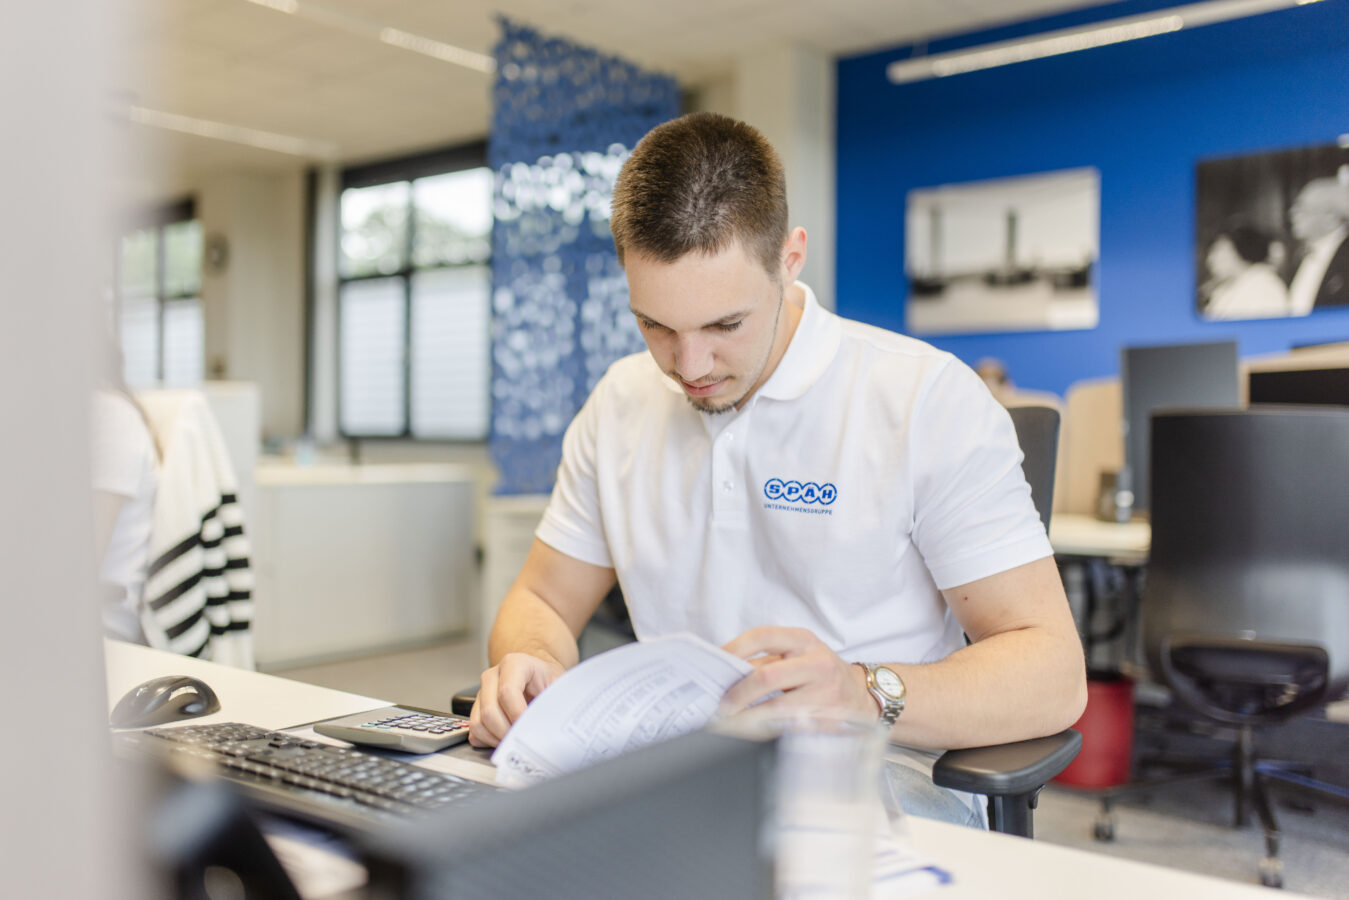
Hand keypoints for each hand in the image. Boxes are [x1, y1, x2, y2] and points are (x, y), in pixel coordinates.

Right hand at [468, 651, 565, 747]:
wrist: (539, 676)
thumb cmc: (547, 680)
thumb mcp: (558, 684)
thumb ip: (554, 700)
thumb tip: (549, 726)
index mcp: (514, 664)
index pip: (507, 692)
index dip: (518, 714)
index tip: (529, 728)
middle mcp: (493, 676)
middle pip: (490, 711)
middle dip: (507, 732)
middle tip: (523, 740)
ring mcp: (482, 692)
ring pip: (478, 723)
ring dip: (497, 739)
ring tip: (515, 742)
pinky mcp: (477, 708)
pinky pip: (474, 731)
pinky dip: (488, 741)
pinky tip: (505, 740)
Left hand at [718, 626, 876, 719]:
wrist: (860, 695)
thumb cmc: (820, 672)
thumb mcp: (799, 654)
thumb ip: (767, 660)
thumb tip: (727, 673)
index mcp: (803, 640)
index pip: (762, 636)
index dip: (734, 648)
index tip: (716, 663)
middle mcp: (816, 663)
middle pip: (767, 676)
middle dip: (739, 693)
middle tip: (723, 705)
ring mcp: (824, 692)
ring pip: (776, 708)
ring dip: (748, 718)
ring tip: (732, 722)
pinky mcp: (827, 719)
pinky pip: (789, 727)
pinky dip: (767, 731)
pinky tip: (755, 732)